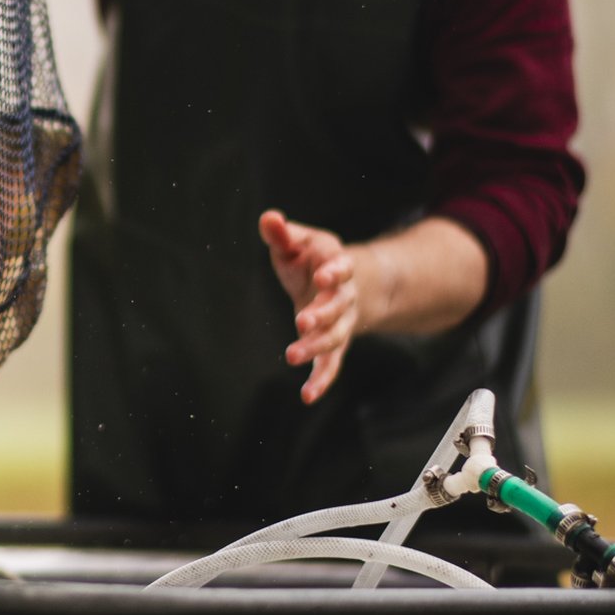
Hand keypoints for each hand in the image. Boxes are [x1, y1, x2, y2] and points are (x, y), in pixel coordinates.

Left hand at [258, 209, 358, 403]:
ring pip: (335, 337)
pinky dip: (322, 381)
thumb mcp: (300, 242)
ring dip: (315, 347)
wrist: (346, 285)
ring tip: (292, 356)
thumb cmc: (314, 259)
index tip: (322, 276)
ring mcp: (341, 323)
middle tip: (302, 321)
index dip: (334, 271)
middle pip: (339, 307)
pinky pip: (332, 365)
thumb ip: (283, 234)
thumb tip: (268, 218)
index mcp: (337, 265)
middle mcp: (344, 297)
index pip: (341, 268)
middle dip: (322, 314)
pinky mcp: (334, 345)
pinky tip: (307, 396)